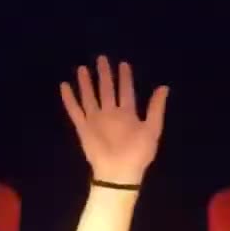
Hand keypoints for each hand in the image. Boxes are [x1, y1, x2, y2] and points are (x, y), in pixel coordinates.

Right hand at [60, 56, 169, 184]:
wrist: (119, 172)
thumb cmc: (138, 153)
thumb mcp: (152, 129)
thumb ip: (156, 108)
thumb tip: (164, 87)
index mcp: (128, 115)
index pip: (126, 91)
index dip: (125, 78)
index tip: (123, 63)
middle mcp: (111, 114)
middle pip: (107, 90)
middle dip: (105, 75)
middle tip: (102, 58)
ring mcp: (96, 120)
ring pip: (90, 97)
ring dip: (86, 83)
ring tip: (82, 68)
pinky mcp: (84, 128)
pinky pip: (75, 111)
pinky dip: (69, 99)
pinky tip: (65, 86)